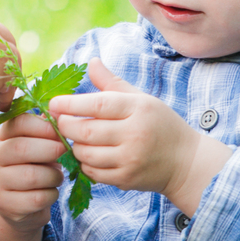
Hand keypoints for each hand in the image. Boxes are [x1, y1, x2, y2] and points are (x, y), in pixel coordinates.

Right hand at [0, 110, 65, 231]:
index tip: (61, 132)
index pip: (19, 123)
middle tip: (66, 152)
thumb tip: (61, 114)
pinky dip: (51, 194)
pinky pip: (36, 198)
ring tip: (58, 176)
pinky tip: (51, 191)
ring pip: (32, 176)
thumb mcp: (36, 146)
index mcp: (2, 136)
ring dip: (54, 175)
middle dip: (51, 149)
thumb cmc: (33, 166)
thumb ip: (46, 131)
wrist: (16, 203)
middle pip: (22, 148)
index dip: (44, 126)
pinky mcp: (5, 204)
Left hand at [49, 58, 231, 215]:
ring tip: (77, 138)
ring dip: (74, 146)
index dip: (70, 104)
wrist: (186, 162)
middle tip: (60, 121)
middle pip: (86, 131)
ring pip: (85, 153)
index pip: (97, 104)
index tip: (53, 103)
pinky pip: (93, 172)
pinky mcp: (126, 179)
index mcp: (138, 108)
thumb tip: (91, 61)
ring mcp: (130, 159)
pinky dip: (85, 164)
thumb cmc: (160, 125)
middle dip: (66, 126)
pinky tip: (90, 155)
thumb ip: (112, 82)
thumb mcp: (141, 99)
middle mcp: (135, 134)